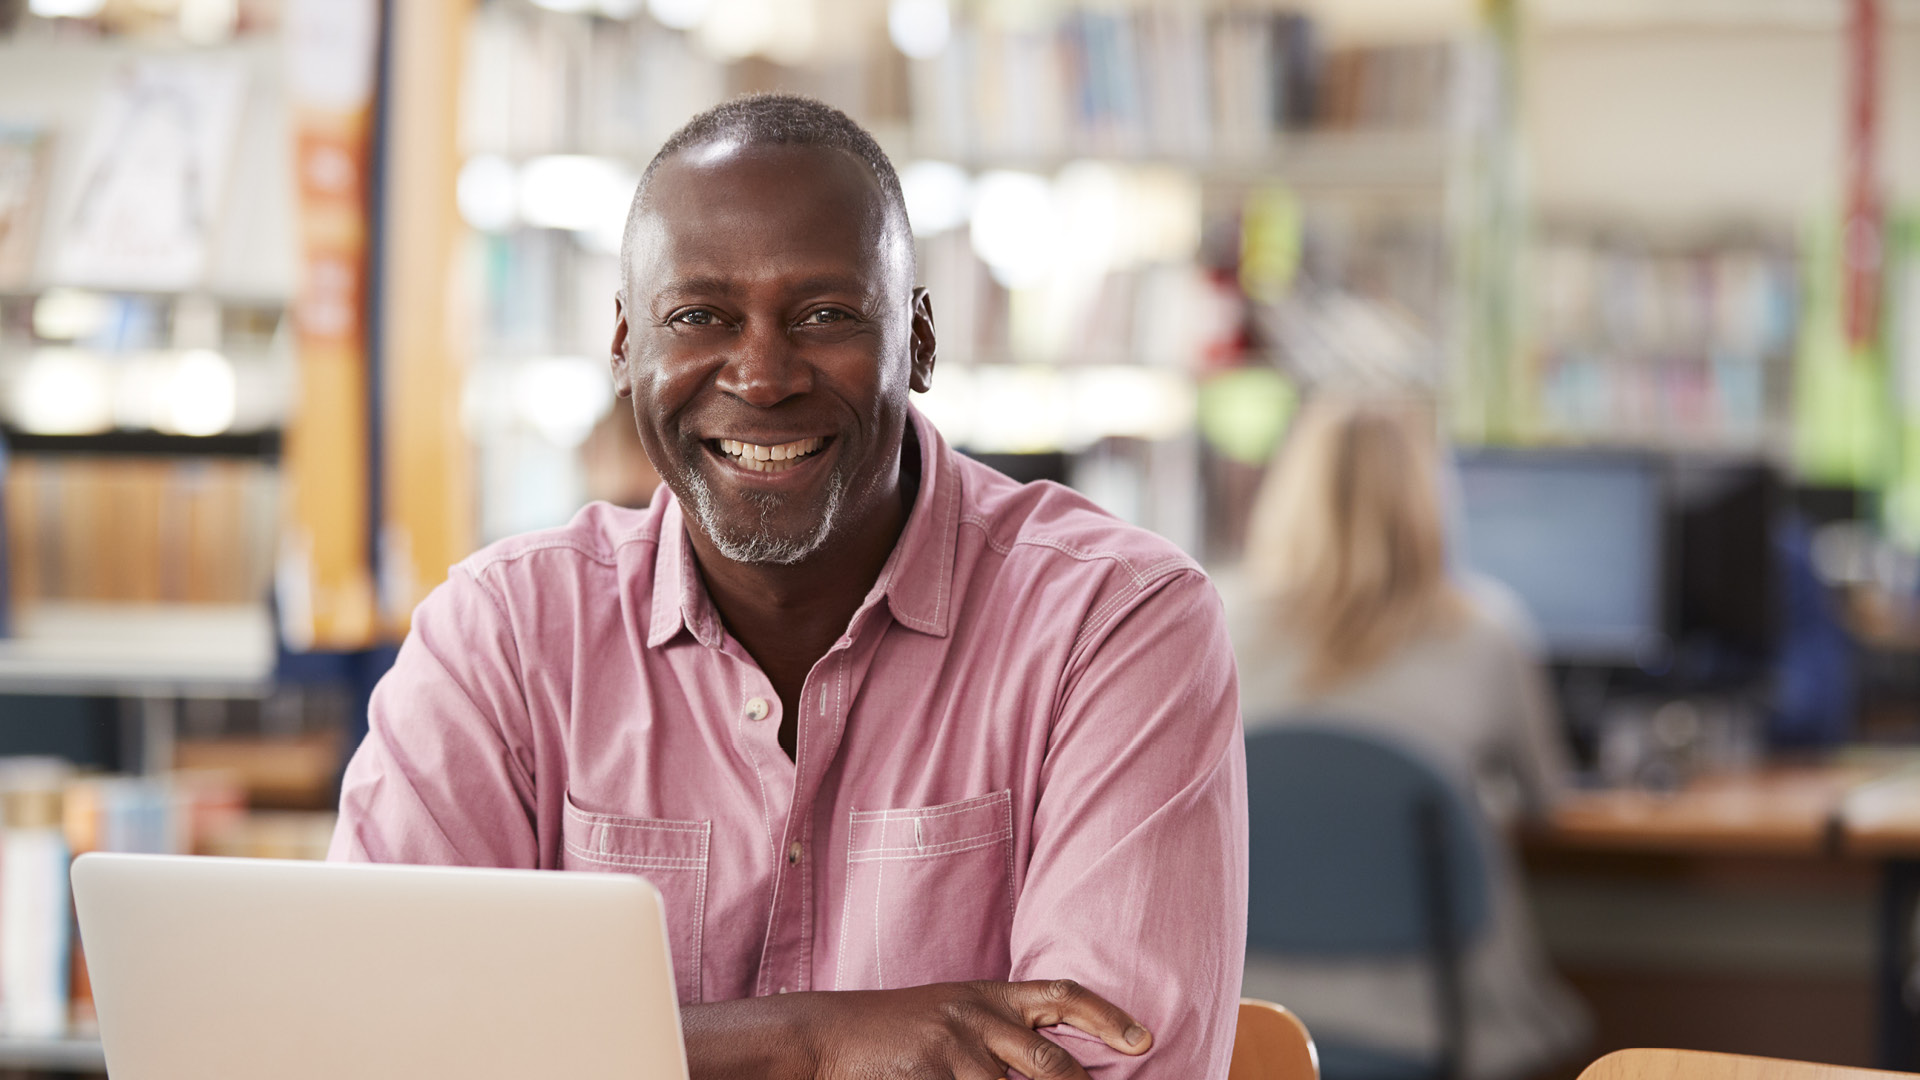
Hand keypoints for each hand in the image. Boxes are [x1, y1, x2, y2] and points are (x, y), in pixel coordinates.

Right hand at [681, 978, 1152, 1079]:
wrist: (826, 1035)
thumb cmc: (895, 1031)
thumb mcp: (952, 1013)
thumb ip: (1000, 1032)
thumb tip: (1055, 1065)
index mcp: (988, 995)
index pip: (1061, 995)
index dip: (1106, 1016)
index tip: (1143, 1040)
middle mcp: (976, 1017)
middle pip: (1053, 1066)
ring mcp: (952, 1051)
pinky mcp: (927, 1077)